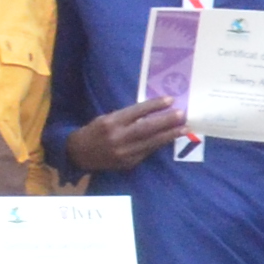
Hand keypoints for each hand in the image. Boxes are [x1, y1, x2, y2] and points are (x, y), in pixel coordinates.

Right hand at [66, 100, 191, 176]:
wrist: (79, 154)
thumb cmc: (95, 131)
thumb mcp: (107, 118)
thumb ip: (127, 116)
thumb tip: (152, 111)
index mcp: (111, 122)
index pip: (136, 112)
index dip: (154, 105)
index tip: (170, 100)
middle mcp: (118, 138)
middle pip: (146, 128)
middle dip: (167, 121)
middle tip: (182, 114)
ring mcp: (124, 152)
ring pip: (151, 142)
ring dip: (169, 135)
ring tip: (184, 128)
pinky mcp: (128, 163)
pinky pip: (148, 151)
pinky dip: (160, 144)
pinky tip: (170, 138)